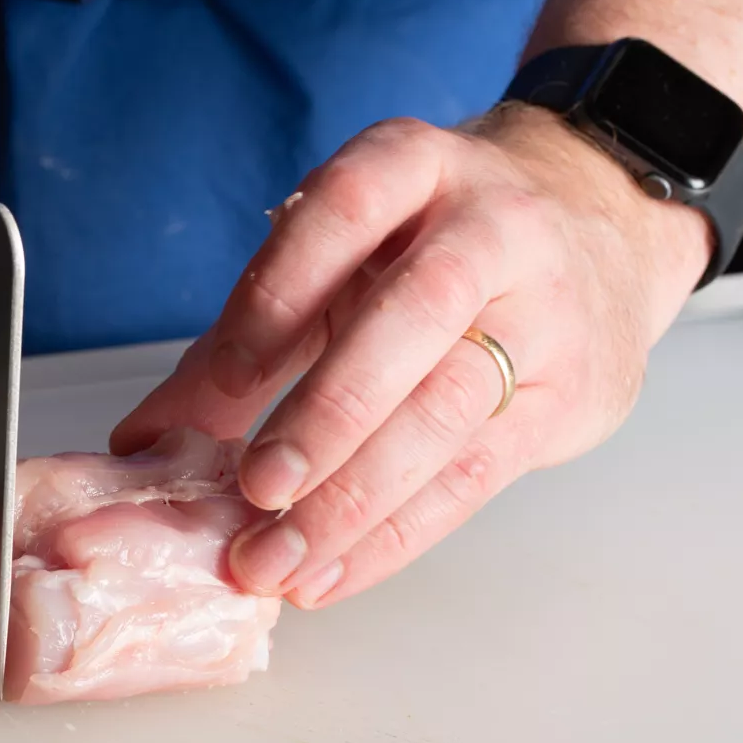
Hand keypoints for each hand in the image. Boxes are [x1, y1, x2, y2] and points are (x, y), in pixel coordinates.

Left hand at [112, 104, 711, 608]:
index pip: (343, 214)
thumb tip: (142, 441)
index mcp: (412, 168)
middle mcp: (491, 227)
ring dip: (352, 499)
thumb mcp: (336, 265)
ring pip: (447, 409)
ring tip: (276, 560)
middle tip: (256, 487)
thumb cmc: (427, 251)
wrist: (599, 230)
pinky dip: (392, 537)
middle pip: (411, 316)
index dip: (278, 296)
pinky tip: (329, 574)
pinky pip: (474, 479)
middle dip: (327, 411)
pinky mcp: (567, 399)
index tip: (226, 383)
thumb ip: (238, 344)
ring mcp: (542, 312)